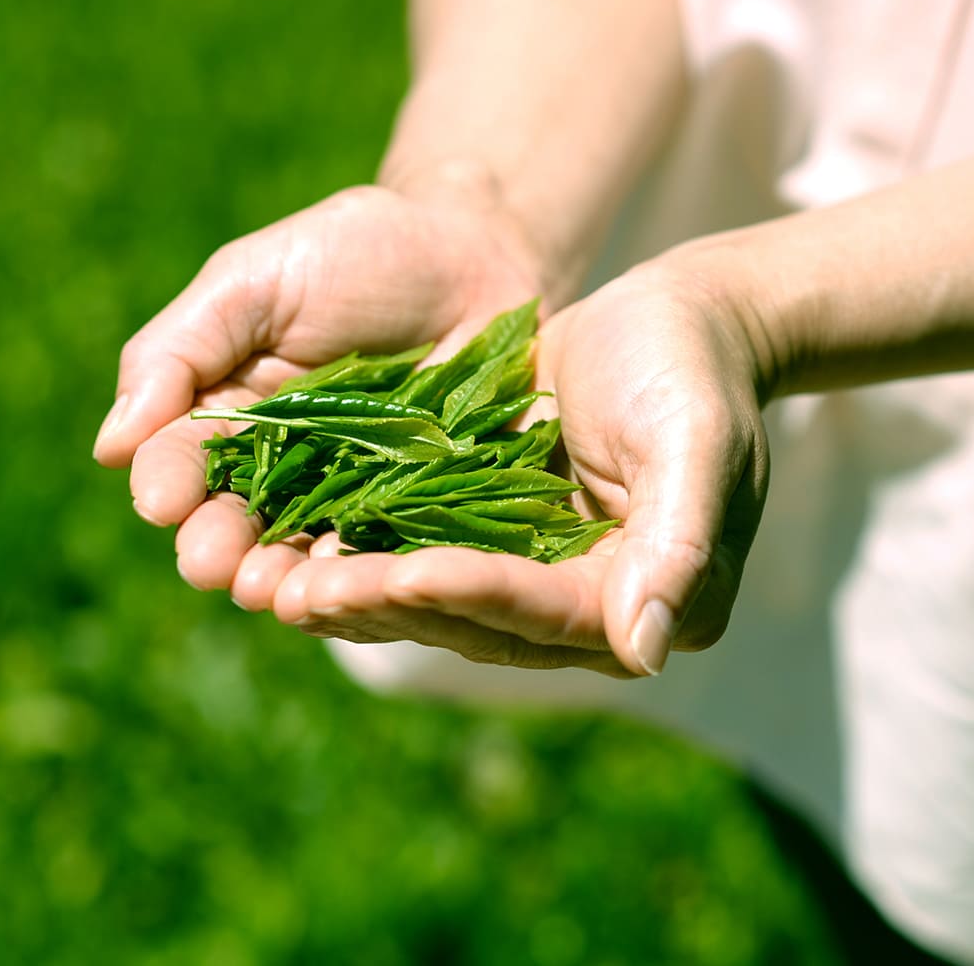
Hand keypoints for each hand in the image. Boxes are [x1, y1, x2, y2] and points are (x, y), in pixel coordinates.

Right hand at [93, 169, 551, 608]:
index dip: (167, 485)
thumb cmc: (359, 252)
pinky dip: (381, 576)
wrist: (482, 248)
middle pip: (241, 528)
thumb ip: (180, 351)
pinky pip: (402, 557)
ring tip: (278, 595)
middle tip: (213, 567)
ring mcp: (360, 503)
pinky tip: (365, 586)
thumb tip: (110, 446)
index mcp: (230, 420)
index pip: (181, 464)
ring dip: (290, 582)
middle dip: (221, 550)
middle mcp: (287, 476)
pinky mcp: (433, 517)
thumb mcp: (256, 280)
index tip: (160, 502)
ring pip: (313, 557)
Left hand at [269, 260, 770, 676]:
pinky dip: (364, 561)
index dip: (474, 594)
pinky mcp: (499, 545)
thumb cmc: (694, 366)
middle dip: (391, 607)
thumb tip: (646, 652)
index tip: (399, 575)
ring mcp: (542, 583)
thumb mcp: (694, 439)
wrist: (678, 321)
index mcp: (658, 600)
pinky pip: (426, 563)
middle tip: (301, 594)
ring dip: (361, 599)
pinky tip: (295, 555)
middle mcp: (596, 611)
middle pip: (483, 623)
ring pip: (441, 605)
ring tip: (279, 587)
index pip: (550, 612)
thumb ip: (679, 542)